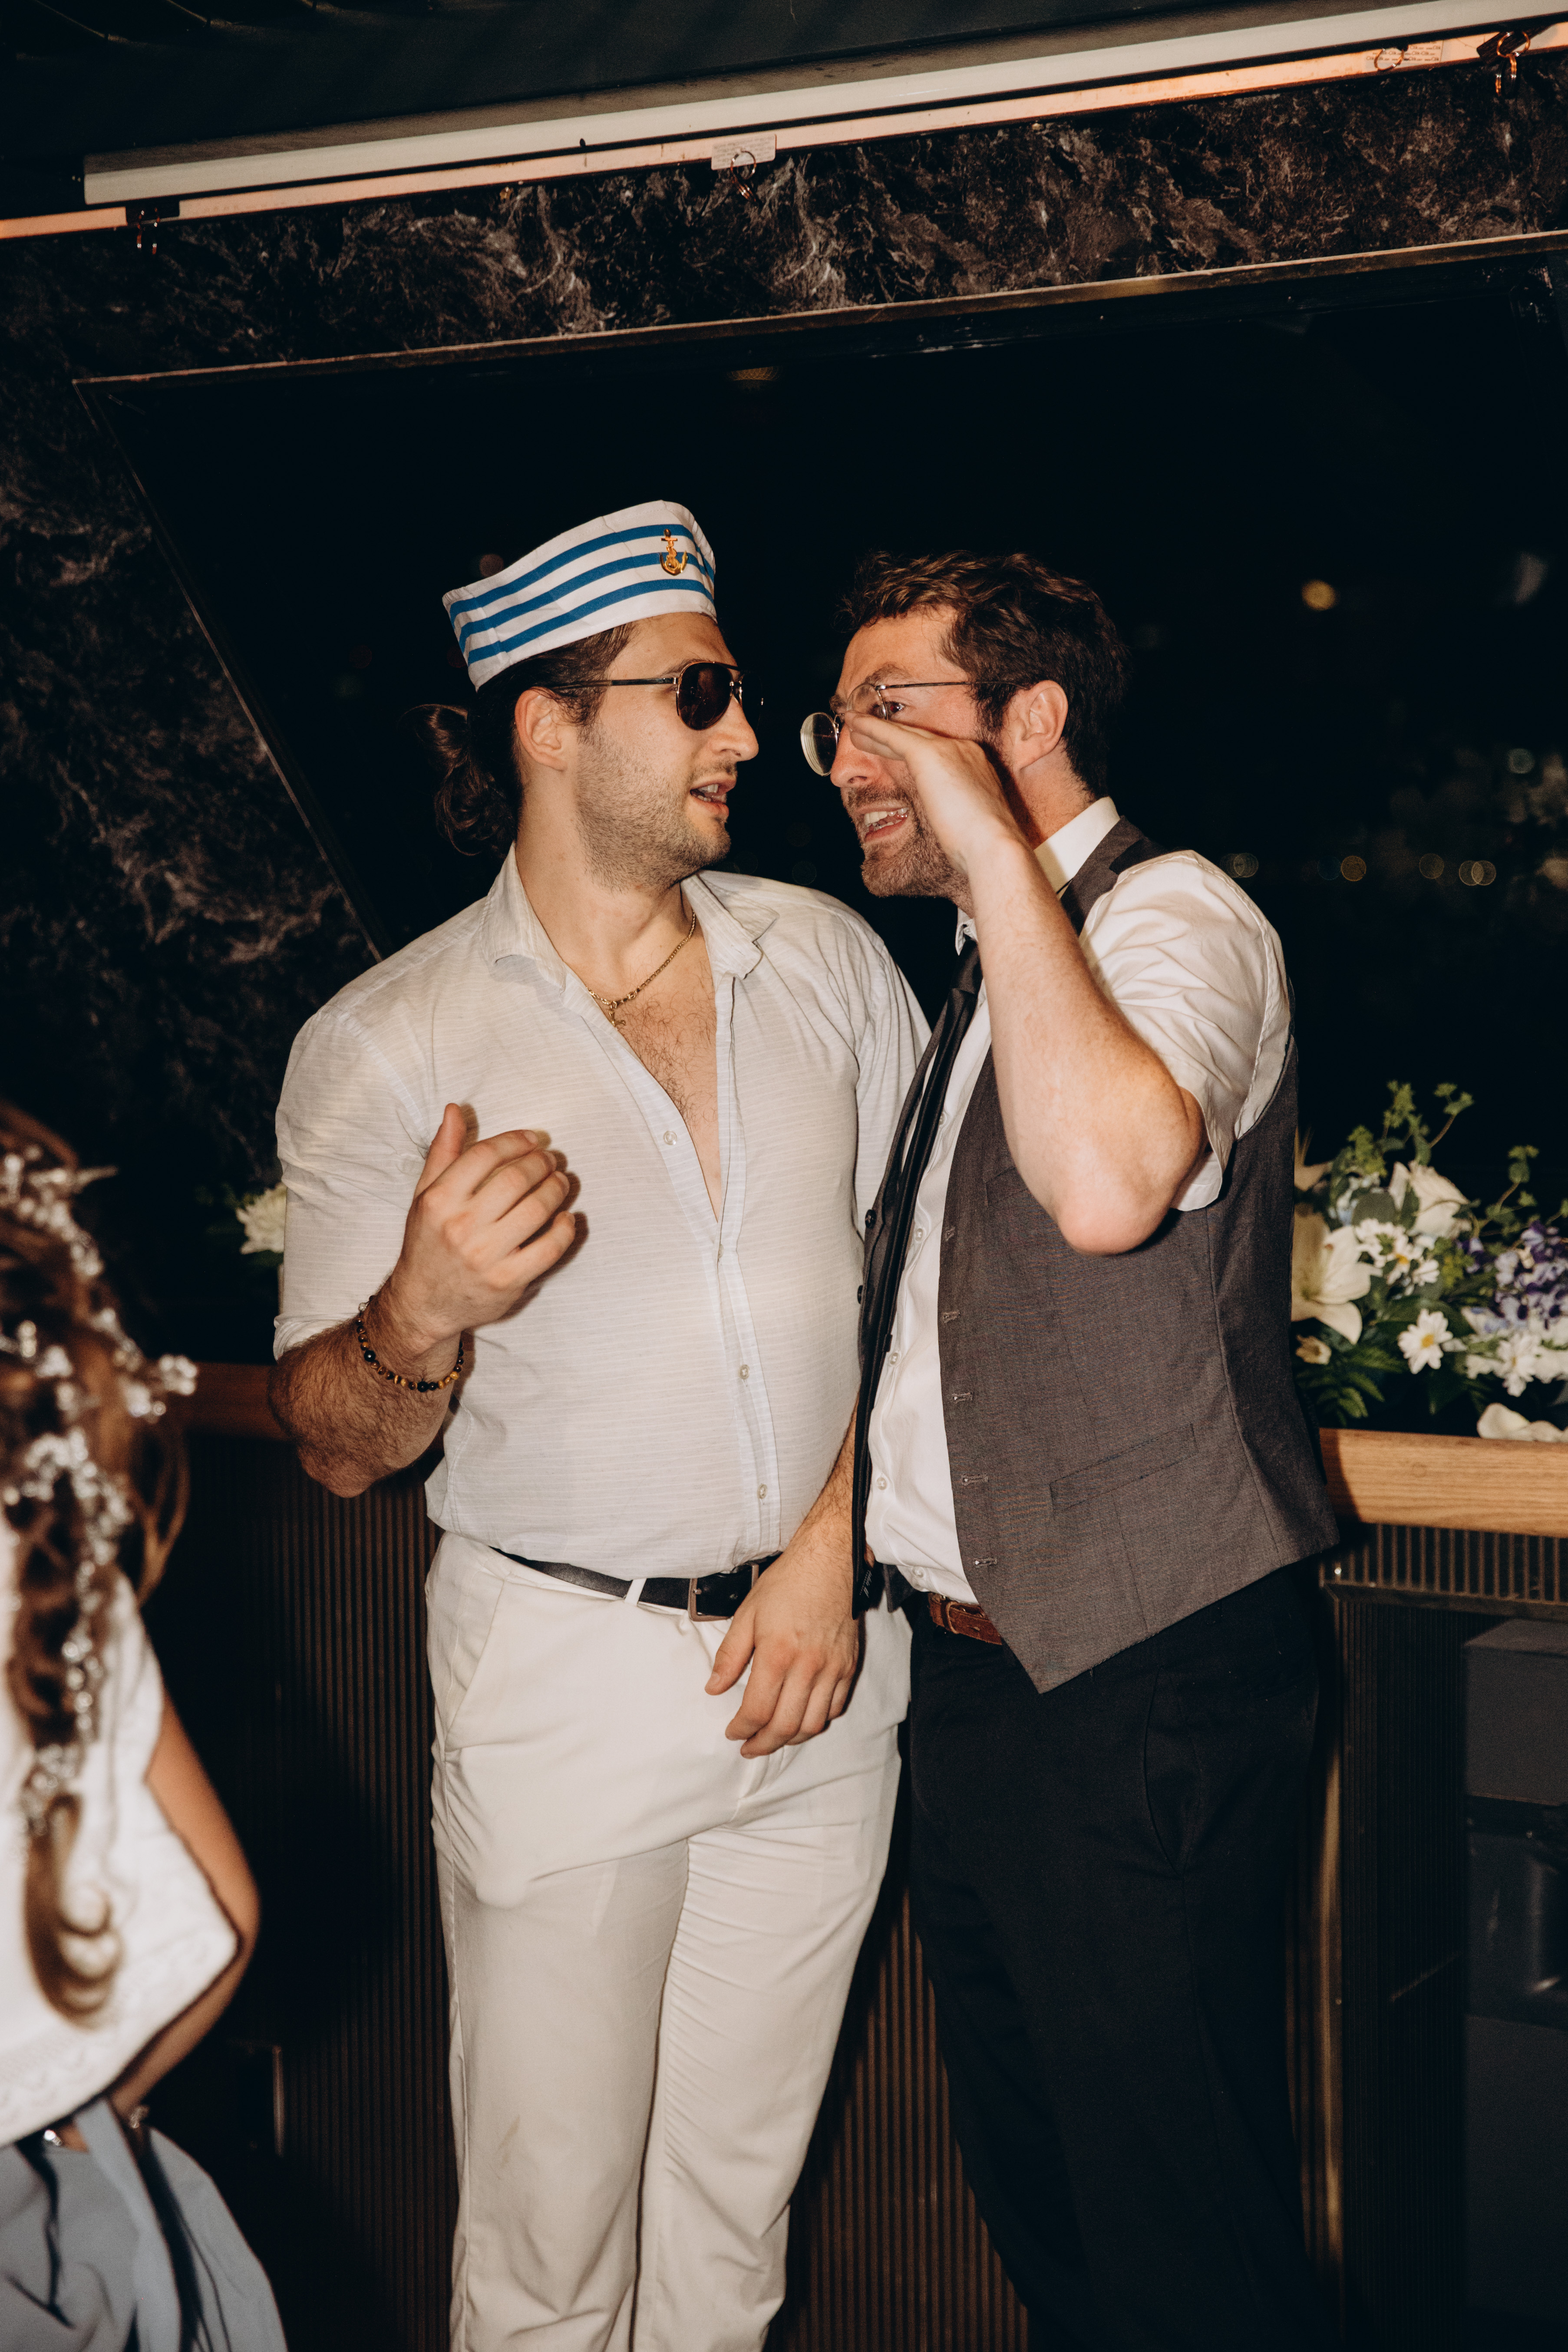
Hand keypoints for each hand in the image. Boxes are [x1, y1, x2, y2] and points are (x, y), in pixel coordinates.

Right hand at [381, 1103, 576, 1353]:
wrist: (423, 1303)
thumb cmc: (428, 1243)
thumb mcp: (425, 1196)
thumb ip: (443, 1153)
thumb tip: (455, 1110)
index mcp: (439, 1200)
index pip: (485, 1155)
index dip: (516, 1140)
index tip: (533, 1139)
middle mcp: (460, 1227)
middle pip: (515, 1179)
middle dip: (541, 1163)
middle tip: (551, 1160)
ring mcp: (485, 1257)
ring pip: (537, 1210)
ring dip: (557, 1190)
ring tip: (560, 1182)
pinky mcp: (508, 1281)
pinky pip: (549, 1248)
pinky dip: (564, 1228)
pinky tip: (565, 1217)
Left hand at [705, 1532, 860, 1759]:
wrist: (830, 1562)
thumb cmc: (787, 1584)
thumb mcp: (747, 1613)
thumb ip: (730, 1655)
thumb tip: (714, 1688)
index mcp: (778, 1654)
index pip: (757, 1710)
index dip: (741, 1729)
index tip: (732, 1732)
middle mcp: (808, 1666)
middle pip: (785, 1726)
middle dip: (763, 1744)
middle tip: (749, 1747)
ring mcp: (832, 1669)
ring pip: (813, 1723)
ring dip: (790, 1738)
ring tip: (774, 1737)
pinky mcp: (848, 1666)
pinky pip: (835, 1707)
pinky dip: (817, 1720)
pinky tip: (802, 1718)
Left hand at [846, 712, 1026, 880]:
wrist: (993, 846)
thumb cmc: (982, 847)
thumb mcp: (969, 823)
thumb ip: (955, 811)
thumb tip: (943, 818)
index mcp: (976, 766)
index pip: (937, 751)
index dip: (912, 749)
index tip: (895, 751)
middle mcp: (964, 750)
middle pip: (919, 737)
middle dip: (892, 734)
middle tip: (866, 729)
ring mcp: (949, 749)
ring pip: (904, 734)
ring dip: (875, 729)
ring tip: (853, 724)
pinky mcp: (930, 754)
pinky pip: (893, 737)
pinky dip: (872, 729)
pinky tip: (854, 724)